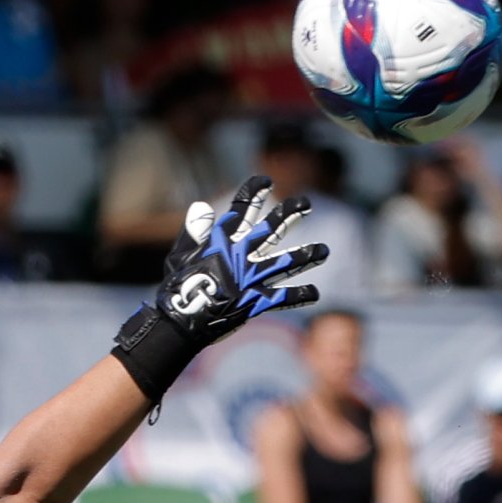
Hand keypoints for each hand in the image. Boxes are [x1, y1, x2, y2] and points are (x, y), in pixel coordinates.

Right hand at [108, 178, 326, 398]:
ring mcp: (251, 278)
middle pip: (271, 229)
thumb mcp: (181, 255)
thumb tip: (202, 206)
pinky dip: (300, 295)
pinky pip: (284, 298)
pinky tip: (315, 293)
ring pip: (286, 262)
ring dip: (306, 255)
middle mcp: (241, 255)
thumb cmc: (177, 289)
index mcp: (222, 240)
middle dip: (290, 214)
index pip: (241, 209)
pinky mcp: (257, 302)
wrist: (181, 321)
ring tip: (324, 251)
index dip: (253, 193)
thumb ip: (194, 231)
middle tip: (305, 204)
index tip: (265, 181)